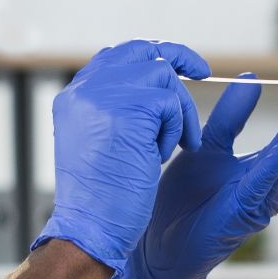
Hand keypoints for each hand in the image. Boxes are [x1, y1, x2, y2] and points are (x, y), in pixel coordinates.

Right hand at [33, 40, 209, 278]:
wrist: (91, 227)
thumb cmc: (99, 198)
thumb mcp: (96, 141)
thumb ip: (114, 108)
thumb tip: (150, 81)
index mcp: (74, 95)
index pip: (117, 56)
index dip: (151, 56)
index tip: (178, 69)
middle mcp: (86, 87)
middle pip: (142, 51)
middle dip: (179, 57)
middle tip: (203, 72)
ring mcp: (106, 93)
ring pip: (164, 76)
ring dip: (177, 112)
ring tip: (167, 147)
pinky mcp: (131, 107)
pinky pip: (171, 103)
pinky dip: (175, 130)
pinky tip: (158, 156)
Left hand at [120, 79, 277, 278]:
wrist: (161, 242)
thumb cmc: (187, 199)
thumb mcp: (209, 145)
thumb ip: (231, 116)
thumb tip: (251, 77)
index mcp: (265, 168)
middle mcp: (269, 184)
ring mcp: (258, 200)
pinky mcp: (241, 213)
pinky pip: (262, 185)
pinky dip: (275, 166)